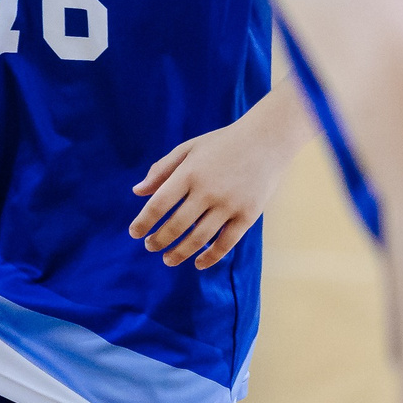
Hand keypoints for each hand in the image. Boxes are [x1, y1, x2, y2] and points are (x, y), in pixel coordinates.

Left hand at [127, 99, 305, 268]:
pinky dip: (210, 257)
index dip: (143, 222)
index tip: (135, 233)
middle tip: (150, 246)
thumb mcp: (189, 148)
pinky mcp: (248, 215)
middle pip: (175, 226)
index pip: (158, 205)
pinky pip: (226, 244)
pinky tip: (198, 263)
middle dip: (158, 241)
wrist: (267, 139)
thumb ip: (162, 169)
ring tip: (168, 259)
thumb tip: (137, 191)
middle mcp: (208, 190)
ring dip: (179, 253)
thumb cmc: (223, 143)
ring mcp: (230, 204)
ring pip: (199, 239)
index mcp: (189, 172)